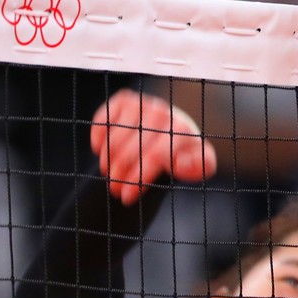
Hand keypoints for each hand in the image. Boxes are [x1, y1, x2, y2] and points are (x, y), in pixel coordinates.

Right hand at [91, 90, 216, 205]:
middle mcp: (162, 113)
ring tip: (109, 172)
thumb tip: (180, 163)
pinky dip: (98, 136)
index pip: (154, 157)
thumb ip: (199, 166)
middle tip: (114, 188)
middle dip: (120, 174)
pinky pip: (104, 119)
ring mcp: (142, 104)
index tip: (127, 197)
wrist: (172, 128)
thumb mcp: (198, 162)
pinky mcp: (124, 100)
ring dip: (108, 159)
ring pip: (116, 137)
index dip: (137, 178)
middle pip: (132, 150)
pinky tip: (100, 150)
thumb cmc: (182, 151)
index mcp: (181, 129)